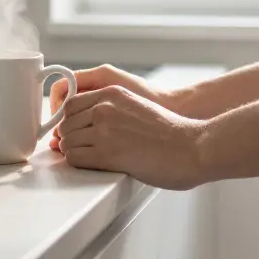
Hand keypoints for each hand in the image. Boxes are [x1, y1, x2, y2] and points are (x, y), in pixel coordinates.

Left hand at [57, 86, 206, 189]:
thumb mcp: (137, 107)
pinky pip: (74, 158)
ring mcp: (104, 130)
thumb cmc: (171, 133)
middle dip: (70, 138)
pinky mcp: (107, 153)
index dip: (71, 121)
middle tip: (81, 148)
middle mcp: (105, 108)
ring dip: (74, 152)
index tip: (75, 132)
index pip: (71, 104)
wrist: (193, 147)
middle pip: (65, 124)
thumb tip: (89, 124)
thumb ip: (113, 109)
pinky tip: (93, 165)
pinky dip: (78, 163)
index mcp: (113, 93)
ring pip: (67, 142)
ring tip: (89, 158)